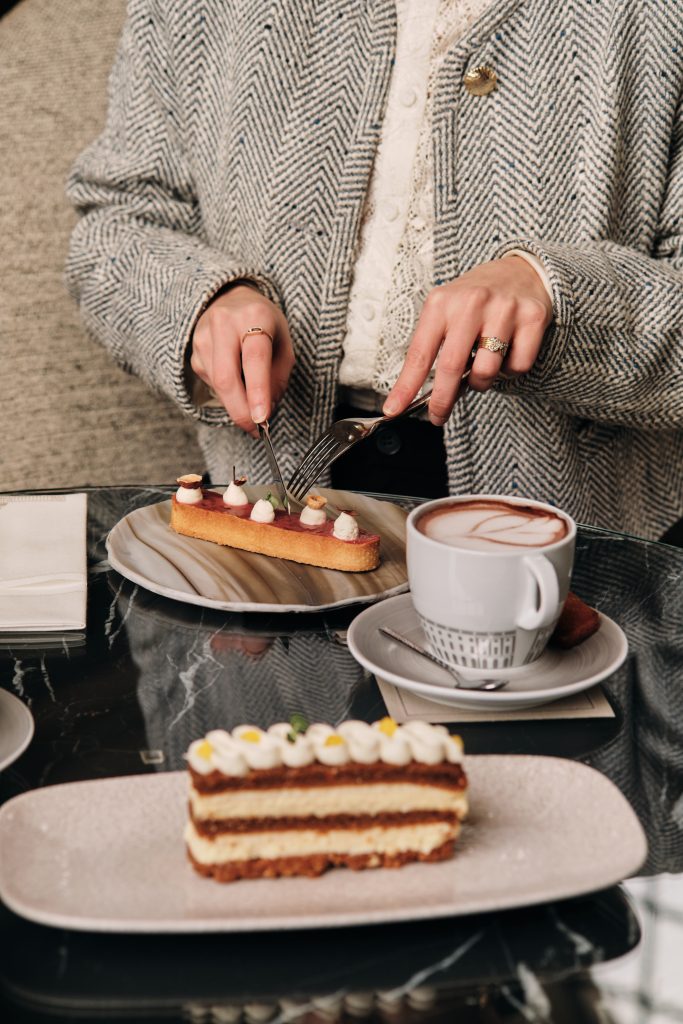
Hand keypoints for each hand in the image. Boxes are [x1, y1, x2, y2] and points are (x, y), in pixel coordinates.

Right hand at [190, 285, 294, 434]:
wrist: (231, 299)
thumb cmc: (263, 324)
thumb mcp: (284, 343)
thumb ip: (279, 377)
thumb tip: (266, 410)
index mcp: (254, 316)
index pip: (254, 358)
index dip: (258, 391)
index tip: (261, 418)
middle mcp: (224, 323)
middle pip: (226, 378)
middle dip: (240, 411)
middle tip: (255, 429)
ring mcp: (203, 338)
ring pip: (217, 385)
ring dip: (236, 403)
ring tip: (253, 398)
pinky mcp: (193, 353)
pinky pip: (211, 383)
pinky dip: (227, 392)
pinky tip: (236, 378)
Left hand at [383, 257, 552, 425]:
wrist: (520, 270)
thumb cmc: (475, 301)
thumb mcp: (446, 312)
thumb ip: (434, 347)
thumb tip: (421, 394)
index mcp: (442, 303)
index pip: (419, 353)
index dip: (406, 386)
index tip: (394, 409)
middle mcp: (472, 302)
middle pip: (451, 367)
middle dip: (442, 400)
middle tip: (437, 415)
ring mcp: (504, 309)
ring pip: (486, 372)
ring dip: (481, 383)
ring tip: (480, 368)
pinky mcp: (533, 318)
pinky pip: (517, 366)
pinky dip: (509, 371)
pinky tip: (506, 353)